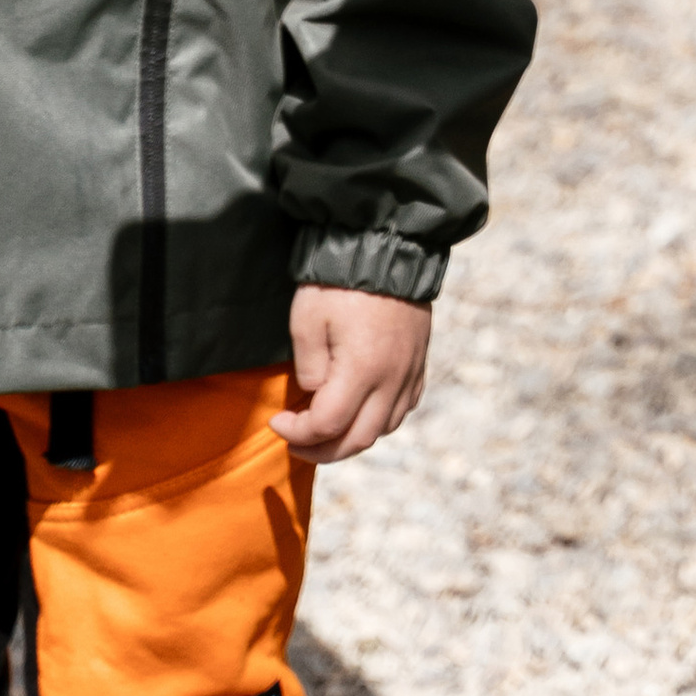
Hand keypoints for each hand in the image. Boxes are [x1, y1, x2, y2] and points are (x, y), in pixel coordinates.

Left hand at [274, 286, 432, 460]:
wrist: (385, 245)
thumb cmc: (338, 281)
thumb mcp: (307, 322)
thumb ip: (310, 369)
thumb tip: (316, 394)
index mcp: (363, 369)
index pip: (328, 425)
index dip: (297, 432)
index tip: (276, 421)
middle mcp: (392, 378)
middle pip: (359, 439)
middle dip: (323, 450)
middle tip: (296, 442)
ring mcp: (409, 370)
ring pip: (385, 428)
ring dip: (353, 438)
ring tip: (327, 431)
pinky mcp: (419, 359)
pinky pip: (404, 406)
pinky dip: (381, 419)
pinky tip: (362, 410)